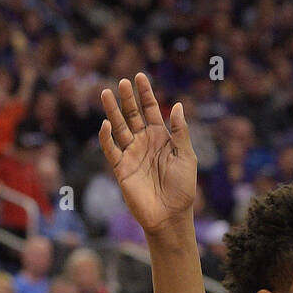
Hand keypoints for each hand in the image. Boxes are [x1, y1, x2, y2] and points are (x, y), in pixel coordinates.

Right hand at [99, 73, 196, 232]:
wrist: (170, 215)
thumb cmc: (182, 188)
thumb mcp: (186, 157)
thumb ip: (180, 132)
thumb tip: (177, 105)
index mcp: (161, 138)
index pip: (150, 110)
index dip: (145, 94)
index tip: (140, 76)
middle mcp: (144, 142)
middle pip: (132, 115)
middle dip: (127, 99)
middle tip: (122, 82)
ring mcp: (131, 154)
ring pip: (119, 128)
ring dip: (113, 111)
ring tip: (106, 93)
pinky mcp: (121, 168)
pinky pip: (111, 149)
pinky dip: (106, 137)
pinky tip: (106, 124)